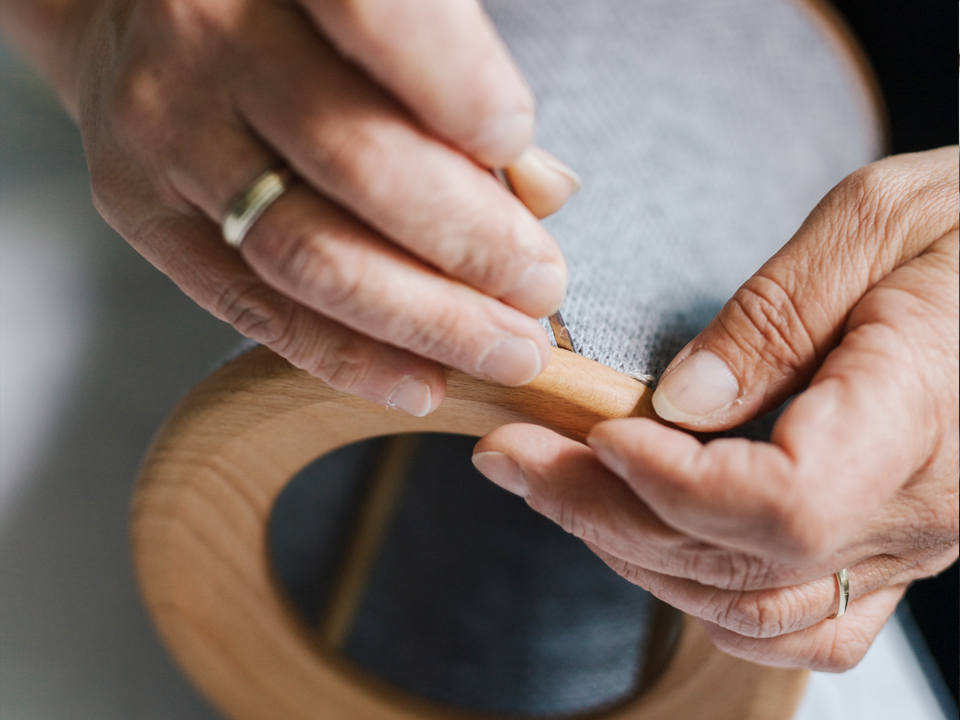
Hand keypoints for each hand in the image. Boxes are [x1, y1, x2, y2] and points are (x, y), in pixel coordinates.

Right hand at [3, 0, 581, 415]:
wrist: (125, 14)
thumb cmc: (289, 14)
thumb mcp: (374, 13)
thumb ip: (455, 85)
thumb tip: (546, 192)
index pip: (376, 17)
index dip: (460, 92)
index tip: (517, 148)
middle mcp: (206, 36)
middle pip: (355, 162)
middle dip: (470, 243)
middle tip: (540, 287)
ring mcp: (163, 129)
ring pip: (306, 252)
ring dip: (425, 319)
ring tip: (503, 348)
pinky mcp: (139, 212)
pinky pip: (252, 308)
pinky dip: (348, 357)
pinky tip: (420, 382)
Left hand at [473, 147, 958, 669]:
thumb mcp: (876, 222)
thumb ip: (775, 317)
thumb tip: (678, 402)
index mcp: (920, 415)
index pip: (780, 505)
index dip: (669, 484)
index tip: (591, 432)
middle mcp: (916, 510)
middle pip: (736, 564)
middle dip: (602, 512)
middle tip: (512, 456)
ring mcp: (904, 546)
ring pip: (751, 610)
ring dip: (635, 553)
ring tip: (553, 487)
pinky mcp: (888, 553)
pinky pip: (795, 622)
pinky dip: (707, 598)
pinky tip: (647, 544)